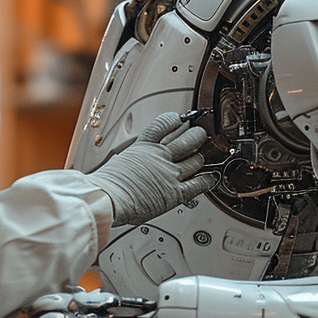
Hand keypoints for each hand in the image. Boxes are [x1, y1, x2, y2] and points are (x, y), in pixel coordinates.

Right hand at [89, 112, 216, 226]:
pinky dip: (207, 180)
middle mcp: (160, 157)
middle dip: (196, 135)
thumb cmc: (106, 185)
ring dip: (201, 157)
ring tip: (203, 156)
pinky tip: (210, 178)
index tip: (178, 119)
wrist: (107, 198)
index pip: (164, 124)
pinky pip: (198, 184)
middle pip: (187, 139)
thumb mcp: (117, 162)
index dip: (174, 120)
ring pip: (196, 160)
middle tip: (200, 134)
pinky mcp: (176, 192)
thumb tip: (128, 166)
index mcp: (143, 146)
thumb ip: (130, 161)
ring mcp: (170, 174)